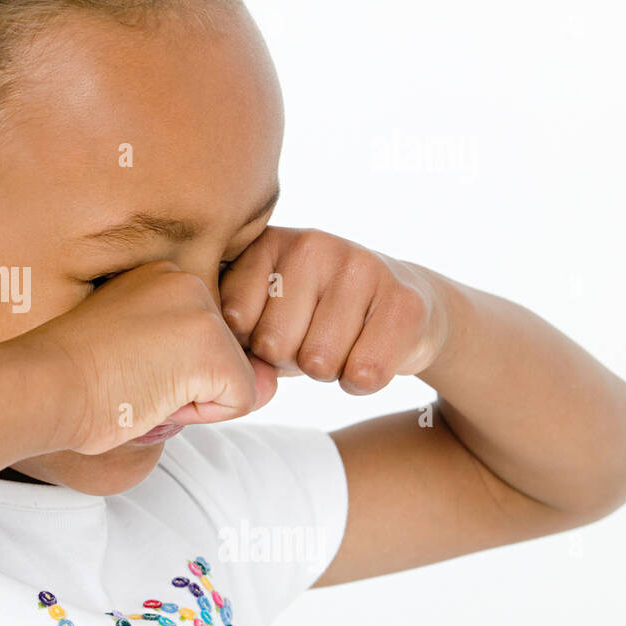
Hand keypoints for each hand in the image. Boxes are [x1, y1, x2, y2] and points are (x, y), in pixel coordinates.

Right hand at [19, 261, 277, 454]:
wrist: (39, 386)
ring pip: (236, 379)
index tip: (119, 367)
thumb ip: (197, 364)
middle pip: (227, 358)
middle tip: (126, 378)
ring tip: (137, 385)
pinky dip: (201, 415)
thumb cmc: (68, 384)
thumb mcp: (140, 360)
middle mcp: (187, 281)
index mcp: (161, 278)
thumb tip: (270, 382)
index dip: (170, 374)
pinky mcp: (213, 345)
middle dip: (188, 386)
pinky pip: (240, 401)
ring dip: (193, 400)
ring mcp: (202, 310)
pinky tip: (151, 395)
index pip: (204, 341)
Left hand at [218, 227, 450, 393]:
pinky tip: (367, 352)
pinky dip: (360, 382)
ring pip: (318, 363)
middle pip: (273, 345)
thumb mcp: (262, 310)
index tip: (271, 328)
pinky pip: (364, 374)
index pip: (233, 319)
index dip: (251, 342)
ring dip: (327, 371)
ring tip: (340, 342)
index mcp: (267, 244)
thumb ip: (230, 324)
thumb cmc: (315, 316)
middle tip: (311, 338)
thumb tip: (220, 357)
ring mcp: (361, 266)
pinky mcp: (404, 301)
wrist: (400, 305)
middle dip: (290, 359)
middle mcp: (312, 245)